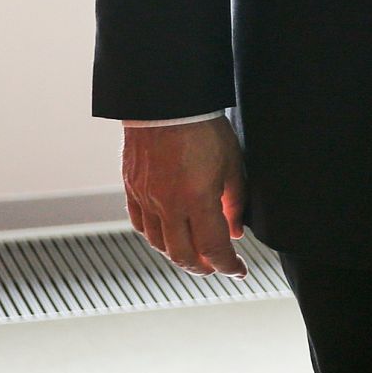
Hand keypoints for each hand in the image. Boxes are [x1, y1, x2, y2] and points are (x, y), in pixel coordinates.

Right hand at [122, 119, 248, 275]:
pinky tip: (167, 235)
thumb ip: (234, 201)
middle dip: (203, 267)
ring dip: (178, 255)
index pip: (214, 248)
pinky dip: (156, 237)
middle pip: (183, 255)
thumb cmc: (203, 126)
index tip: (239, 270)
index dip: (228, 265)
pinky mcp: (132, 189)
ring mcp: (147, 199)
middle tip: (217, 267)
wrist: (166, 102)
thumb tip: (235, 232)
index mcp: (197, 200)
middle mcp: (168, 205)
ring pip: (159, 244)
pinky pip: (141, 225)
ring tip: (194, 254)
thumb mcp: (232, 162)